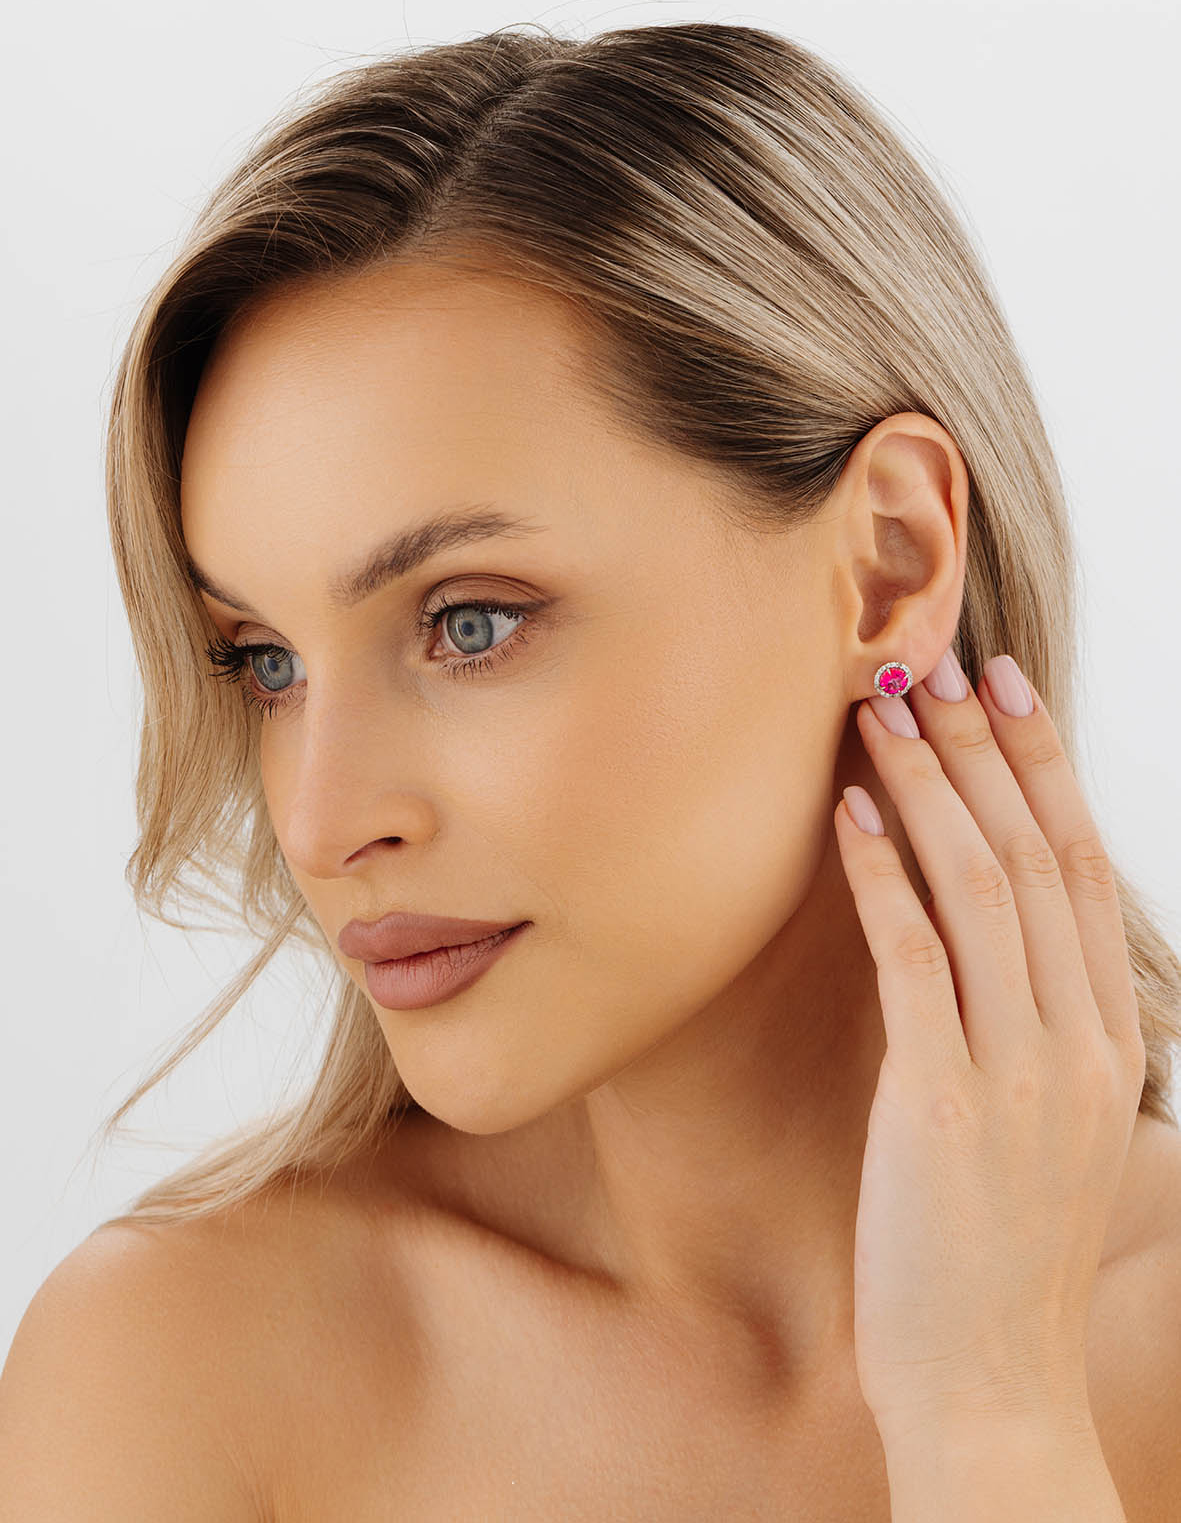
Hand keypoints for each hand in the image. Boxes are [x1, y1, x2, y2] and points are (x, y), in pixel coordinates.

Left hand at [834, 650, 1145, 1443]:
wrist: (990, 1385)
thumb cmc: (995, 1252)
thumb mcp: (1039, 1124)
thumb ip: (1025, 1026)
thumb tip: (978, 931)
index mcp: (1108, 1040)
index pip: (1082, 869)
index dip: (1042, 771)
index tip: (1005, 691)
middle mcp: (1079, 1040)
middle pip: (1037, 856)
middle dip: (986, 751)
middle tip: (937, 666)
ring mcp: (1018, 1071)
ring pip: (982, 889)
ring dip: (930, 789)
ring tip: (883, 713)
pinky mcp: (942, 1104)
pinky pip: (917, 961)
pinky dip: (885, 880)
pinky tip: (851, 817)